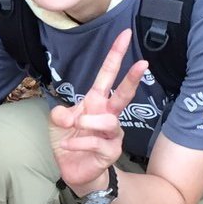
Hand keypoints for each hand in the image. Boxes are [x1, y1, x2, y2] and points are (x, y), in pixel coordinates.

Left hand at [48, 29, 147, 193]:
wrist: (73, 169)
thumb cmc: (70, 140)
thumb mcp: (58, 122)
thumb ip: (60, 113)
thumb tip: (67, 115)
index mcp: (96, 101)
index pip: (108, 74)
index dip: (116, 54)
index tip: (125, 34)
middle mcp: (108, 114)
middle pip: (124, 94)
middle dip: (133, 78)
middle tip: (144, 63)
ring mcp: (112, 133)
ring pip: (108, 120)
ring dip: (89, 121)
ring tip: (75, 126)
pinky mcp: (111, 151)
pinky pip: (96, 142)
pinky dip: (78, 141)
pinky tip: (68, 144)